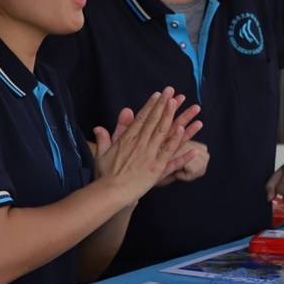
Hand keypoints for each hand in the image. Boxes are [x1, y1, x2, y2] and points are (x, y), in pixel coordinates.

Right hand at [93, 88, 201, 202]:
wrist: (111, 192)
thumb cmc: (106, 174)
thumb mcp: (102, 153)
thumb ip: (104, 138)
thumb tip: (98, 126)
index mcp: (128, 138)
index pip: (142, 118)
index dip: (151, 105)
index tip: (159, 94)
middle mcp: (140, 143)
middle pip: (154, 120)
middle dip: (164, 104)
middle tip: (172, 91)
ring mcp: (150, 154)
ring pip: (164, 131)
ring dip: (174, 117)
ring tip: (183, 105)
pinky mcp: (157, 167)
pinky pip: (170, 152)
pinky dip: (178, 141)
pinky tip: (185, 130)